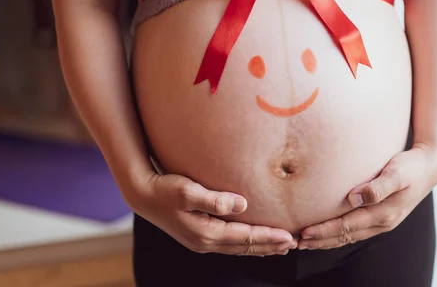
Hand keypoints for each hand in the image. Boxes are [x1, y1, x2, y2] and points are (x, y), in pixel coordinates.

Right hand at [127, 171, 297, 255]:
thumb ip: (215, 199)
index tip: (290, 237)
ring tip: (280, 246)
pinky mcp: (199, 234)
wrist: (142, 194)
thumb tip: (242, 204)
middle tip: (294, 245)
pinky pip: (230, 243)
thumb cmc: (165, 189)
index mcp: (206, 233)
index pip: (246, 238)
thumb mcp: (187, 191)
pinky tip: (252, 239)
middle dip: (270, 246)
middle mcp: (205, 242)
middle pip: (245, 247)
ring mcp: (201, 241)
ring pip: (238, 248)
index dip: (269, 237)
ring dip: (260, 247)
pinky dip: (246, 243)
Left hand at [298, 143, 436, 249]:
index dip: (325, 231)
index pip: (347, 226)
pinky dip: (338, 234)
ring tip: (306, 243)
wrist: (429, 168)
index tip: (305, 233)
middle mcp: (382, 222)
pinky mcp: (380, 217)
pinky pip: (355, 231)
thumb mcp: (398, 173)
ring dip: (327, 241)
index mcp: (384, 213)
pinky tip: (326, 234)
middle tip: (297, 243)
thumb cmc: (410, 167)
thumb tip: (355, 197)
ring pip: (349, 236)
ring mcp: (382, 222)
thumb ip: (378, 186)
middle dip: (321, 241)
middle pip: (345, 236)